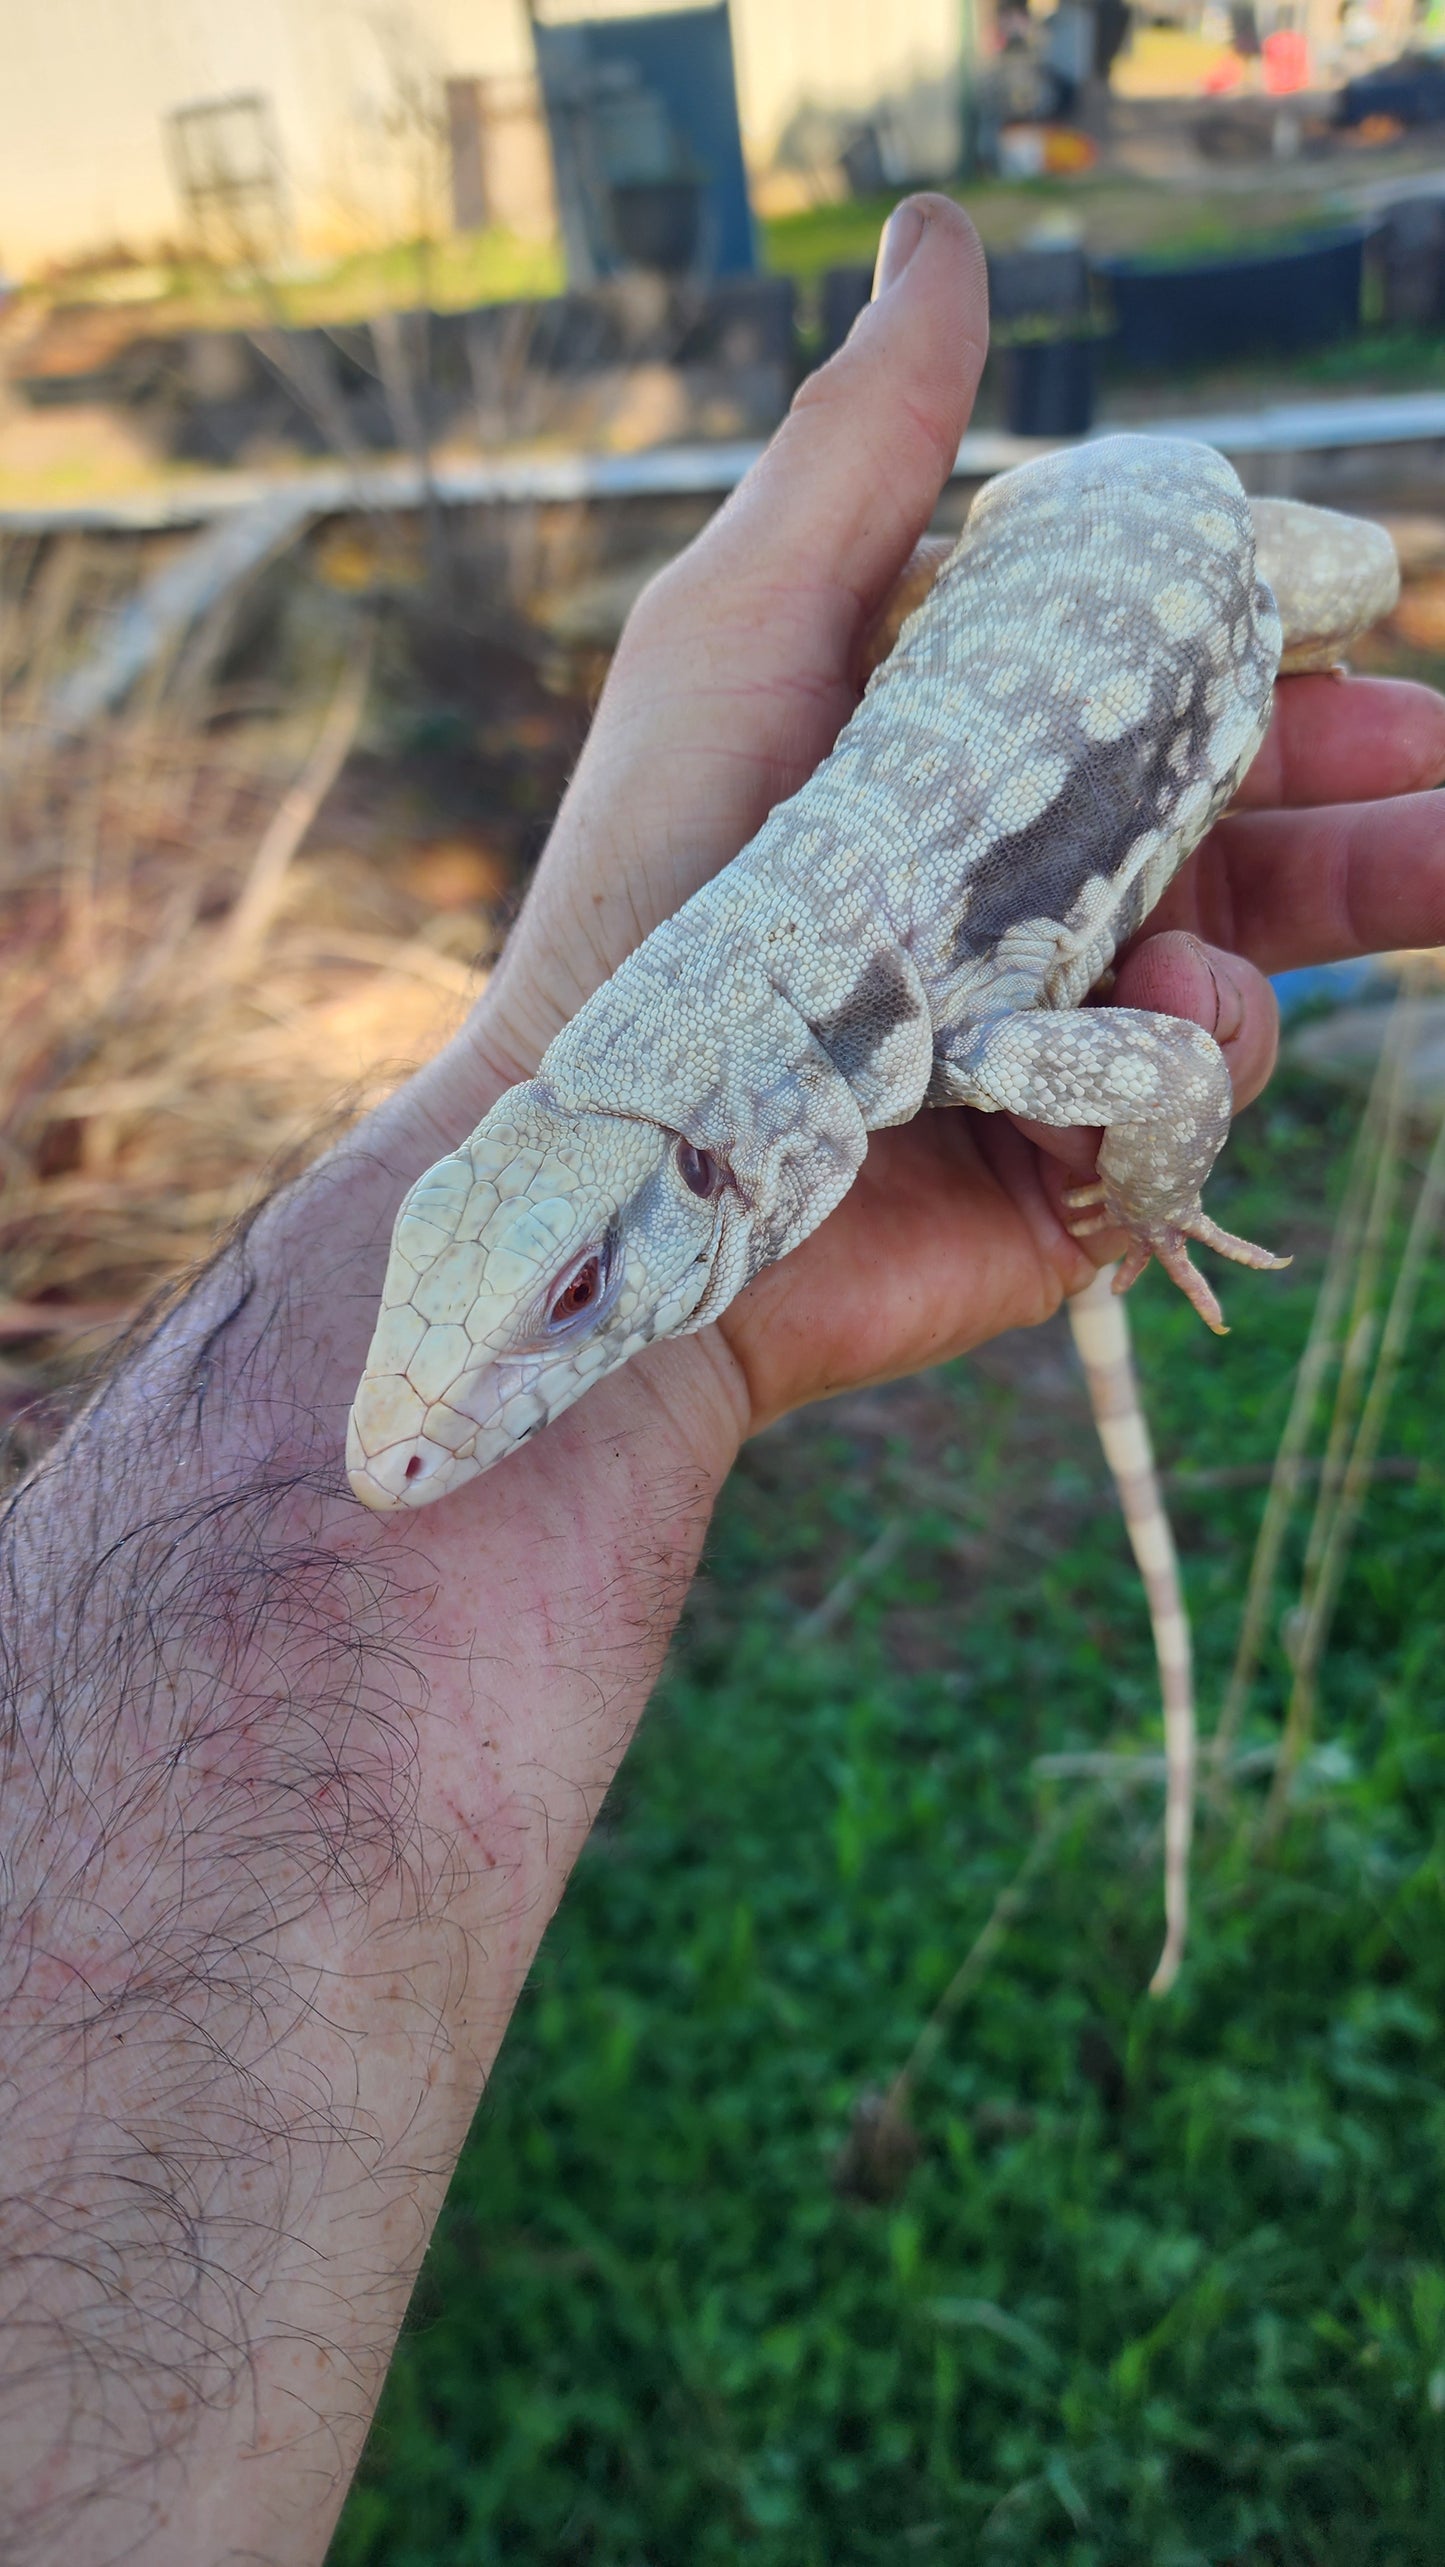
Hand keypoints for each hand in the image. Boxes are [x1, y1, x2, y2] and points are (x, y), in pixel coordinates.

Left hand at [450, 192, 1444, 1434]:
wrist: (613, 1150)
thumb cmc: (650, 879)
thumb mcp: (749, 629)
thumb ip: (866, 454)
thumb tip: (945, 244)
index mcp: (990, 777)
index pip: (1177, 708)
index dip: (1290, 659)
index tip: (1374, 600)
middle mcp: (1040, 907)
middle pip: (1261, 834)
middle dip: (1382, 794)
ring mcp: (1062, 1043)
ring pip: (1258, 967)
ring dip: (1341, 906)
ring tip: (1435, 867)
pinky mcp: (1070, 1169)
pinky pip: (1189, 1100)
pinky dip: (1180, 1056)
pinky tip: (1124, 1031)